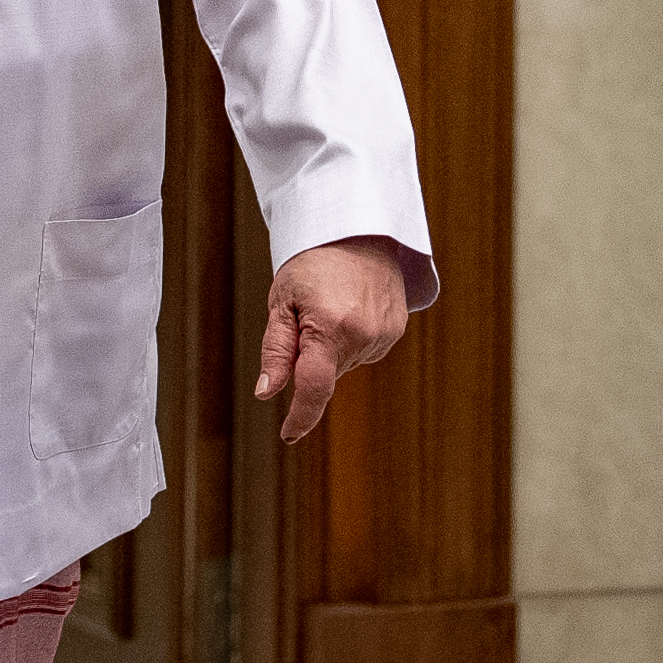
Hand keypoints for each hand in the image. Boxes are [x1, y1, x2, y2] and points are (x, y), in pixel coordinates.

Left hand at [254, 236, 411, 441]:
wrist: (357, 228)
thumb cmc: (311, 261)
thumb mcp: (282, 301)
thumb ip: (277, 351)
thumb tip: (267, 394)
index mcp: (330, 326)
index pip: (314, 388)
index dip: (301, 417)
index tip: (288, 435)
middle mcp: (363, 334)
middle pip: (325, 374)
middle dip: (310, 359)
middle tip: (306, 317)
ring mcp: (384, 333)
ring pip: (345, 364)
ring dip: (331, 349)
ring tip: (331, 306)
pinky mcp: (396, 330)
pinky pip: (364, 351)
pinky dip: (351, 340)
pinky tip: (350, 309)